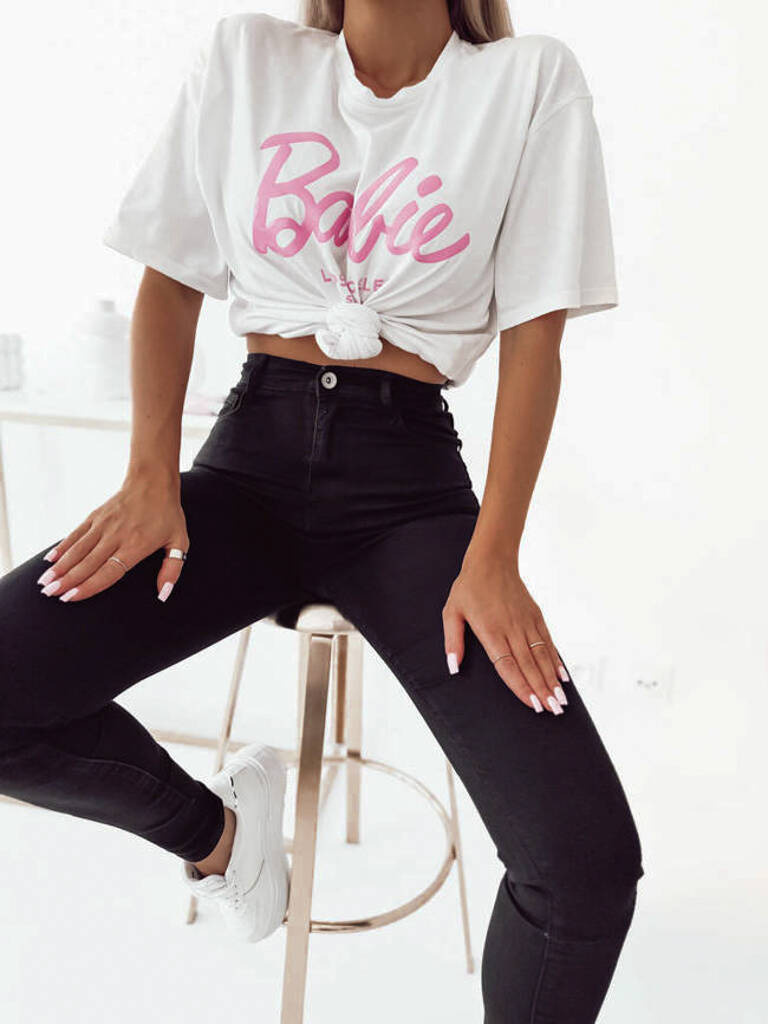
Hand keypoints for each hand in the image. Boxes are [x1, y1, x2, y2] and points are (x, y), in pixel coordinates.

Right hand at [35, 470, 188, 602]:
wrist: (153, 481)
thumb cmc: (168, 515)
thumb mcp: (179, 542)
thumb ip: (172, 570)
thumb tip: (163, 594)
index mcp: (136, 546)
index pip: (108, 572)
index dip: (88, 586)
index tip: (71, 598)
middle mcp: (116, 536)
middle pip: (87, 563)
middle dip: (67, 580)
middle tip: (50, 594)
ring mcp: (103, 525)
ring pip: (77, 549)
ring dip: (60, 566)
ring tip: (44, 582)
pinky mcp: (95, 516)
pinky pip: (76, 534)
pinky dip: (62, 547)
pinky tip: (49, 560)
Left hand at [442, 549, 569, 714]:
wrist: (492, 561)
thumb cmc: (468, 588)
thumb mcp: (451, 612)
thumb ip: (453, 641)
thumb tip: (453, 667)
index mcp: (490, 631)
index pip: (507, 665)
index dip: (521, 686)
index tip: (533, 704)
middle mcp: (512, 629)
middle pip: (529, 665)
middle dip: (542, 690)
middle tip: (555, 711)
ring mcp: (526, 622)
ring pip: (541, 656)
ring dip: (552, 679)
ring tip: (562, 700)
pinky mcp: (536, 616)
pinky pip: (548, 642)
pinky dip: (556, 660)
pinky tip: (562, 677)